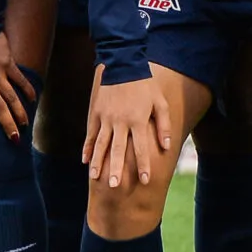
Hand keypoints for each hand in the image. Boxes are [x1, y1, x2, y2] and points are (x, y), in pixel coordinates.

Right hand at [85, 68, 173, 188]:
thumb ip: (164, 125)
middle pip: (118, 149)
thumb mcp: (161, 103)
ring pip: (101, 144)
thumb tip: (166, 146)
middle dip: (116, 169)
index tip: (145, 180)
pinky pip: (91, 134)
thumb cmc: (146, 85)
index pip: (141, 147)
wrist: (124, 65)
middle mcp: (121, 121)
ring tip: (95, 178)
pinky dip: (87, 148)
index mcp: (138, 120)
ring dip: (98, 162)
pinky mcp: (96, 114)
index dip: (143, 165)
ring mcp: (106, 118)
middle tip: (114, 186)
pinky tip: (85, 161)